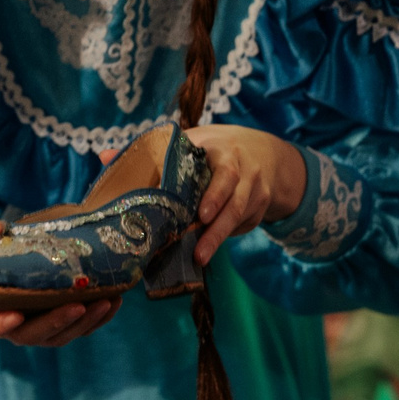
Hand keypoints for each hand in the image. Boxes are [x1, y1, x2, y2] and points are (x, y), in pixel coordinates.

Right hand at [0, 215, 119, 347]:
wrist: (7, 263)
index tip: (16, 314)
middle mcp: (9, 329)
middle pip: (30, 335)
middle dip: (57, 322)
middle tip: (78, 305)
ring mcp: (37, 331)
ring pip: (60, 336)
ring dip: (84, 322)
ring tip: (105, 301)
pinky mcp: (60, 328)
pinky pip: (80, 330)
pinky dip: (98, 319)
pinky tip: (114, 301)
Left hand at [182, 125, 307, 265]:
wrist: (260, 150)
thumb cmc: (213, 148)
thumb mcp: (195, 142)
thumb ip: (171, 158)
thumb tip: (138, 183)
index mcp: (227, 152)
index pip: (226, 174)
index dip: (215, 196)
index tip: (202, 216)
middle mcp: (248, 171)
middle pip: (236, 204)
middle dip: (217, 231)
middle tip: (199, 254)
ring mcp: (257, 191)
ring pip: (240, 219)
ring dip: (218, 239)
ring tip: (200, 257)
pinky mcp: (260, 208)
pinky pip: (243, 225)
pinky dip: (225, 235)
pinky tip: (209, 243)